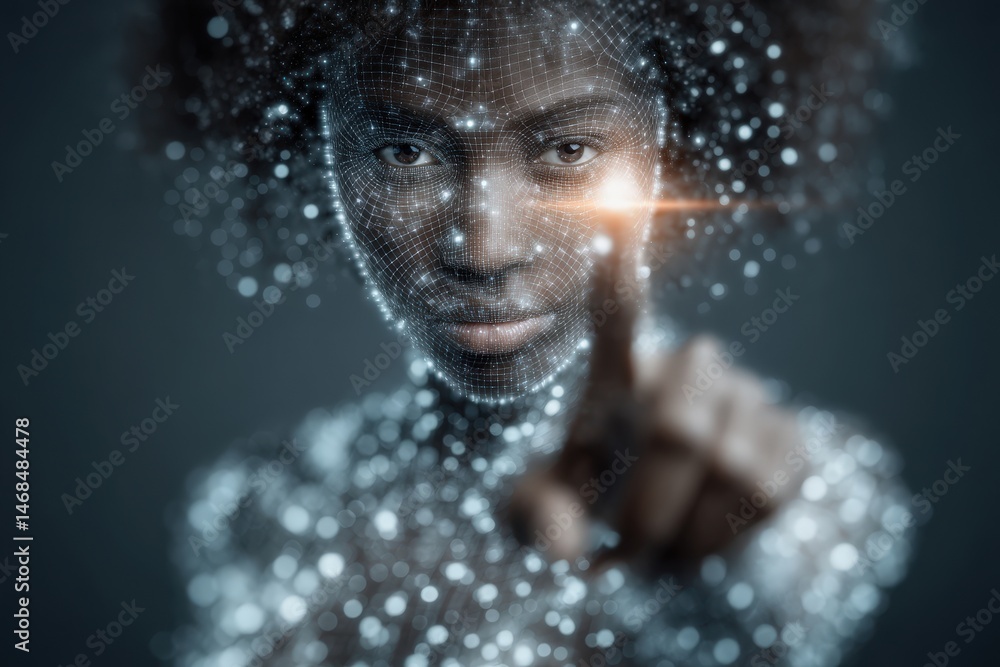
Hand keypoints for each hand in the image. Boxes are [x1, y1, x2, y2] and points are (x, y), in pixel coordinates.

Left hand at [508, 214, 803, 570]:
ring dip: (683, 532)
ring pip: (724, 463)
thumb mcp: (550, 512)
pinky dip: (723, 540)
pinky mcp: (792, 440)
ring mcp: (746, 398)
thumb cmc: (602, 508)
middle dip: (646, 507)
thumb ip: (531, 518)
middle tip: (623, 555)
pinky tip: (701, 545)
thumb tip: (560, 540)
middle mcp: (687, 368)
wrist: (682, 543)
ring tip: (656, 555)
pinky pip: (765, 493)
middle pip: (677, 424)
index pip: (618, 317)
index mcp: (617, 375)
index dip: (621, 273)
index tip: (616, 206)